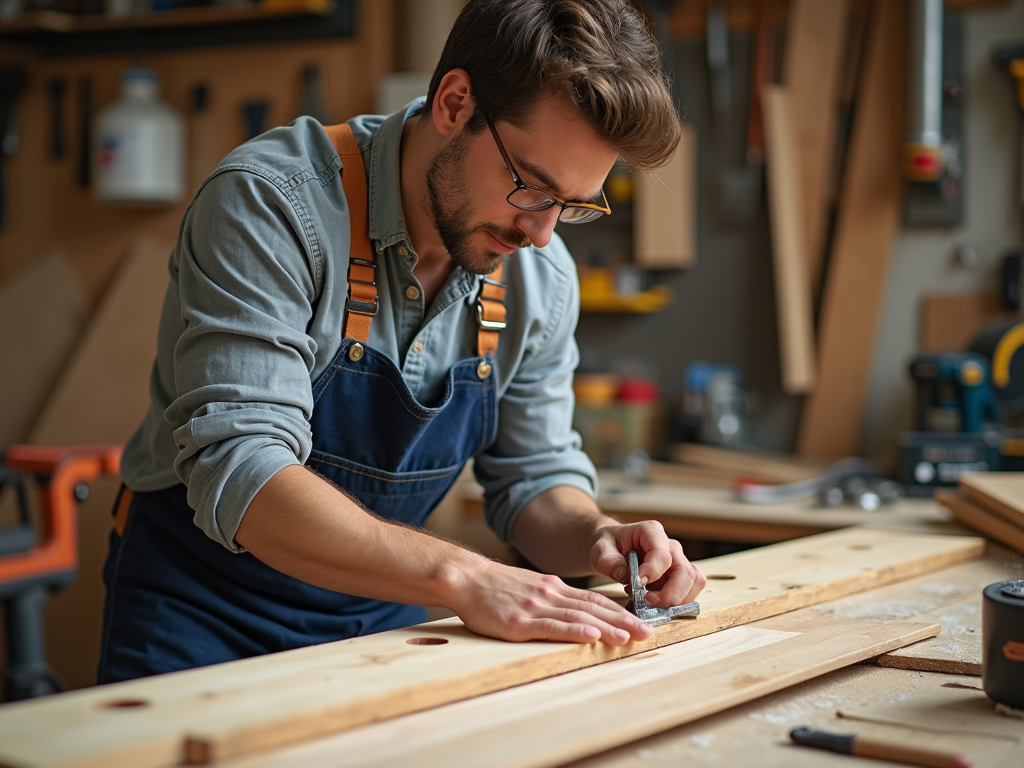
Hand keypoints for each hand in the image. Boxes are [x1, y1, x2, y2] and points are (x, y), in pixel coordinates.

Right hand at [448, 558, 652, 645]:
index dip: (620, 611)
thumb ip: (553, 598)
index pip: (594, 600)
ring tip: (628, 638)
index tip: (641, 621)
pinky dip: (575, 631)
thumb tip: (579, 613)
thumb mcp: (531, 587)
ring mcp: (536, 607)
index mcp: (554, 588)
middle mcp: (551, 595)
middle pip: (593, 608)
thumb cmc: (496, 587)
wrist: (466, 579)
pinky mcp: (520, 622)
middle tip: (647, 632)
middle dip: (623, 620)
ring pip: (579, 617)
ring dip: (607, 628)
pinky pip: (553, 626)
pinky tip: (592, 636)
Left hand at [589, 520, 705, 607]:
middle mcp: (670, 545)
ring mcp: (677, 560)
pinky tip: (658, 602)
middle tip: (647, 602)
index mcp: (651, 532)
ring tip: (651, 603)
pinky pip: (690, 589)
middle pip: (684, 571)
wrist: (611, 547)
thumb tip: (626, 576)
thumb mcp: (601, 550)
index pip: (662, 554)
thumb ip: (610, 562)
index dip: (653, 572)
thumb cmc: (608, 546)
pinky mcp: (679, 575)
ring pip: (693, 581)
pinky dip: (679, 601)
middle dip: (670, 593)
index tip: (637, 584)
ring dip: (677, 599)